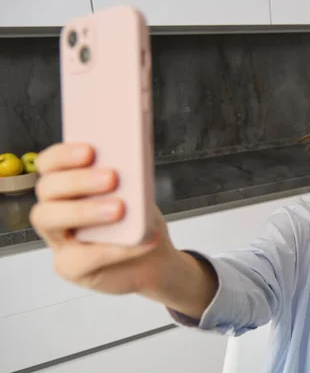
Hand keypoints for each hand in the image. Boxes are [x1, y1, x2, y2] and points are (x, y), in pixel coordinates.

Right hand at [30, 143, 175, 294]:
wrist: (155, 260)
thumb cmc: (140, 221)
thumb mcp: (138, 196)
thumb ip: (128, 181)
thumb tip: (130, 165)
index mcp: (67, 186)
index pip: (49, 165)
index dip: (63, 155)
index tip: (89, 150)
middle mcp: (54, 210)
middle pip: (47, 190)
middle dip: (77, 180)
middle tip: (111, 178)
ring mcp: (58, 240)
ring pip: (50, 220)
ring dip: (85, 211)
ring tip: (120, 209)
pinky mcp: (69, 266)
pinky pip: (83, 257)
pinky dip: (117, 248)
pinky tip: (144, 240)